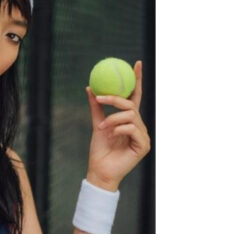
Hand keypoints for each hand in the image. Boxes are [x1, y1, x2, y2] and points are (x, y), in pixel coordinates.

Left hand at [85, 60, 150, 190]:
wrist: (100, 170)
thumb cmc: (100, 150)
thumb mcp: (96, 124)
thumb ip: (96, 107)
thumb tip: (90, 88)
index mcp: (129, 120)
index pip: (135, 96)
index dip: (137, 80)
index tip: (136, 63)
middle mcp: (139, 126)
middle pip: (132, 105)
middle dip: (115, 99)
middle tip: (101, 98)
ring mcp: (143, 136)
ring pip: (130, 116)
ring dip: (112, 119)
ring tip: (101, 128)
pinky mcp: (144, 145)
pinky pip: (132, 129)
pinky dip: (119, 129)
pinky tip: (111, 135)